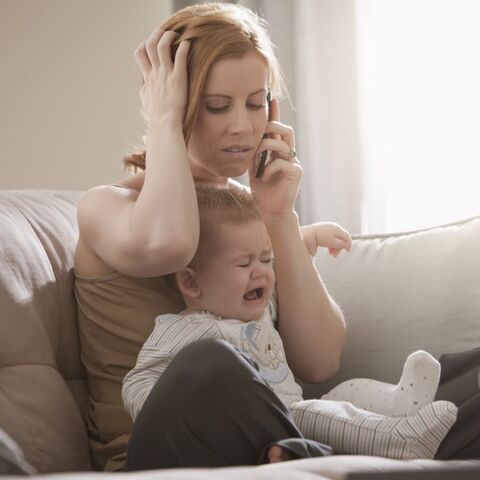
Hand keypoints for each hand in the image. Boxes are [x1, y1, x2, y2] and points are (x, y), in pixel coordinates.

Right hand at [134, 27, 189, 123]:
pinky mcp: (178, 78)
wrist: (164, 125)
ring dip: (169, 37)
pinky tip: (188, 44)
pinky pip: (180, 56)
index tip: (154, 45)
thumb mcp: (147, 103)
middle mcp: (155, 74)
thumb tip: (145, 89)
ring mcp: (166, 75)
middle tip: (166, 34)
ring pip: (162, 46)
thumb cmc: (157, 118)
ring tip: (177, 36)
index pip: (140, 54)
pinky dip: (183, 46)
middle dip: (157, 35)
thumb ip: (146, 92)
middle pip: (150, 45)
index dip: (145, 45)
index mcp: (148, 78)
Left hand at [248, 98, 302, 221]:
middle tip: (260, 130)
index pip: (277, 129)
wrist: (271, 210)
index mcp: (279, 152)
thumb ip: (253, 153)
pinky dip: (268, 168)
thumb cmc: (263, 190)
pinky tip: (264, 177)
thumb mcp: (254, 168)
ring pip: (282, 144)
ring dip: (266, 148)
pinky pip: (281, 162)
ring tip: (257, 159)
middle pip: (286, 130)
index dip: (274, 114)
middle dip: (272, 126)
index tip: (270, 97)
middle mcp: (289, 154)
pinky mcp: (296, 173)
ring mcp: (294, 163)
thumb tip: (246, 138)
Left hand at [301, 222, 351, 257]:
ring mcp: (328, 227)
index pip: (347, 236)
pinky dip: (330, 244)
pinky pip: (329, 237)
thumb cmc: (321, 239)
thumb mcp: (333, 243)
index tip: (347, 251)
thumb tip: (347, 245)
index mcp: (337, 229)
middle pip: (340, 238)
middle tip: (334, 256)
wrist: (308, 235)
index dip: (349, 244)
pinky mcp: (322, 230)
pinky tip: (327, 250)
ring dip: (334, 247)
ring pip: (335, 238)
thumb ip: (342, 244)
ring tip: (330, 254)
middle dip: (339, 247)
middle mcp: (334, 226)